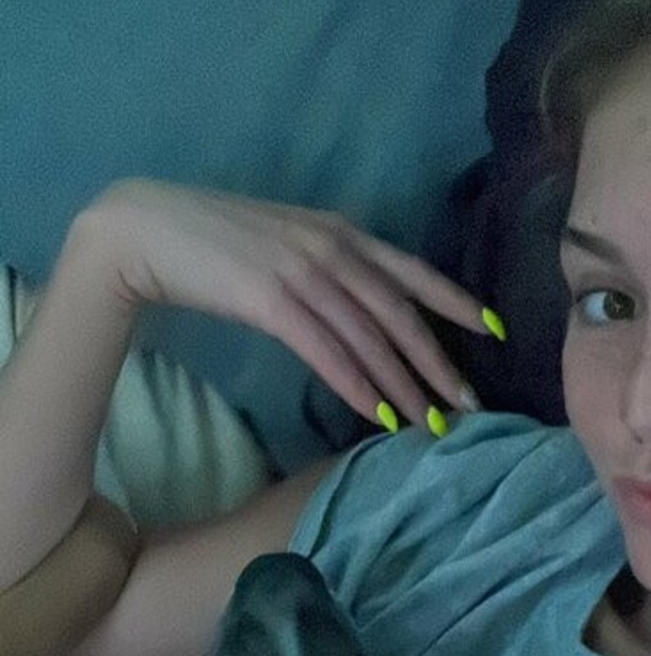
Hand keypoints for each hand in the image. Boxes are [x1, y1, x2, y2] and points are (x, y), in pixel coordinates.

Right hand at [74, 179, 497, 432]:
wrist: (149, 230)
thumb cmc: (216, 242)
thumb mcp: (288, 243)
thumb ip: (330, 266)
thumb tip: (364, 303)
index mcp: (340, 232)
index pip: (413, 270)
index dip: (458, 301)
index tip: (495, 331)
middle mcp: (331, 247)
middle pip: (400, 313)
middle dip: (439, 362)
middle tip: (469, 405)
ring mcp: (302, 272)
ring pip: (370, 338)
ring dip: (404, 386)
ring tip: (430, 424)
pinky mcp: (270, 301)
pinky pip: (327, 351)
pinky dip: (357, 386)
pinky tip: (379, 414)